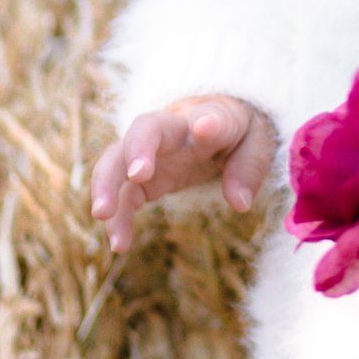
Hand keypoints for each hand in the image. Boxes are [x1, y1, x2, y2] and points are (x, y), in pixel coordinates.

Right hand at [90, 95, 278, 252]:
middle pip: (145, 128)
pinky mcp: (141, 178)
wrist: (213, 122)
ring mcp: (151, 153)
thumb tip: (239, 203)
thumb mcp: (257, 143)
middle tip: (136, 175)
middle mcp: (172, 131)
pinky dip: (117, 218)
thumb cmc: (236, 131)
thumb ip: (249, 168)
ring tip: (102, 215)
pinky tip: (119, 244)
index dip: (207, 122)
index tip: (206, 127)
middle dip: (137, 149)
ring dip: (107, 184)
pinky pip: (123, 194)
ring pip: (117, 158)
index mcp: (209, 117)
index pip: (207, 115)